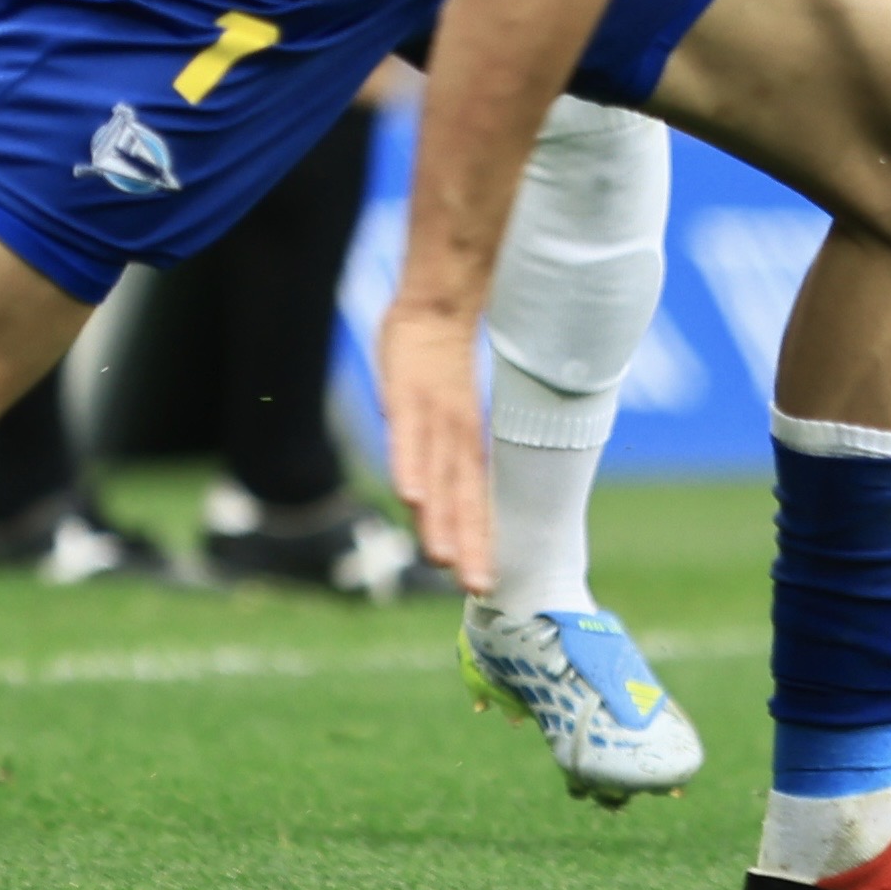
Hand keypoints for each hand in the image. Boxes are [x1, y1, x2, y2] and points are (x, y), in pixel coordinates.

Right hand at [374, 290, 490, 594]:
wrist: (437, 302)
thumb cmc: (441, 365)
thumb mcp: (451, 414)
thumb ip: (448, 456)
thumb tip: (443, 500)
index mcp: (468, 443)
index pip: (477, 500)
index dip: (480, 541)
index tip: (484, 585)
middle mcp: (455, 436)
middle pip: (462, 497)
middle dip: (468, 544)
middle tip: (476, 587)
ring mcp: (431, 416)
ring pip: (436, 474)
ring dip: (439, 517)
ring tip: (441, 558)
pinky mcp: (406, 393)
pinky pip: (406, 435)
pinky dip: (408, 464)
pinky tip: (409, 496)